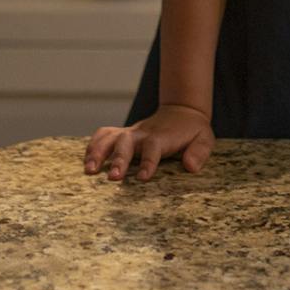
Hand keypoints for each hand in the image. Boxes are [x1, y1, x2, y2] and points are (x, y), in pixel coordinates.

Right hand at [83, 104, 212, 181]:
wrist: (182, 112)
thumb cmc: (193, 131)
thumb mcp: (204, 139)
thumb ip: (199, 152)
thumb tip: (191, 166)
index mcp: (162, 137)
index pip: (153, 148)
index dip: (148, 162)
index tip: (142, 177)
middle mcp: (142, 134)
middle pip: (126, 143)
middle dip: (118, 159)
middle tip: (112, 177)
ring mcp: (130, 133)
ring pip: (109, 138)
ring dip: (98, 152)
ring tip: (89, 171)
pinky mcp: (122, 134)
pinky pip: (103, 135)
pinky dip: (92, 145)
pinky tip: (85, 162)